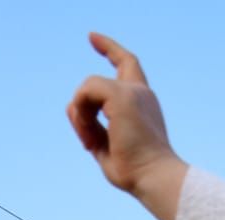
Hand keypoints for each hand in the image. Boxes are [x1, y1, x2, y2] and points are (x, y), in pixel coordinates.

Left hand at [67, 35, 187, 219]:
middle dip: (83, 100)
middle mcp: (140, 92)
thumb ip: (91, 128)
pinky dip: (80, 115)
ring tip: (90, 143)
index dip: (109, 49)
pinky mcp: (121, 96)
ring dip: (81, 116)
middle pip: (98, 80)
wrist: (154, 177)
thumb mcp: (107, 148)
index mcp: (142, 103)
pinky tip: (89, 137)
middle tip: (88, 142)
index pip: (127, 65)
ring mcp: (132, 91)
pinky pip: (85, 91)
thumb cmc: (136, 172)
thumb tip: (71, 107)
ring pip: (88, 86)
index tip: (92, 38)